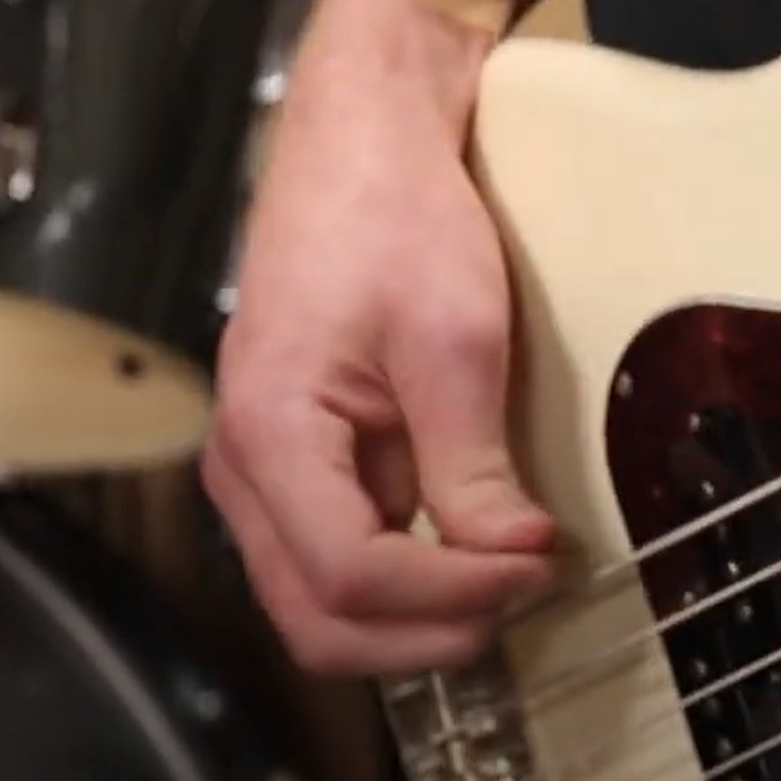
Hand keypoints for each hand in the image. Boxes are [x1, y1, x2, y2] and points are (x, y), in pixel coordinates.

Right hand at [205, 36, 557, 673]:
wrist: (361, 145)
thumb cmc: (395, 218)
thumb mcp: (454, 339)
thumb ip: (472, 462)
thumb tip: (516, 558)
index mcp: (270, 435)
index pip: (351, 576)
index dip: (451, 595)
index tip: (538, 568)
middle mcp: (243, 469)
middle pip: (319, 619)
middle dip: (426, 635)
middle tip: (526, 600)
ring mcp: (262, 472)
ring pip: (321, 602)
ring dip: (414, 619)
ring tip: (509, 585)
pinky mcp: (296, 463)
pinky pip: (337, 556)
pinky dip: (405, 580)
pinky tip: (477, 555)